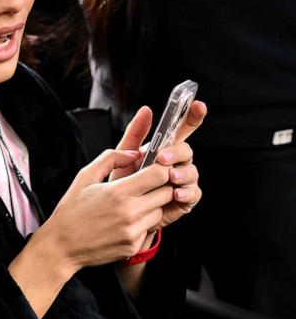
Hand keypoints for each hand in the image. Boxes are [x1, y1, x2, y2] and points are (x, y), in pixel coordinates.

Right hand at [49, 148, 173, 270]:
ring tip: (131, 204)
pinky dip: (141, 223)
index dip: (161, 169)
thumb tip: (135, 153)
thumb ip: (111, 158)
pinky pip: (148, 229)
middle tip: (146, 185)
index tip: (154, 168)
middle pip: (167, 193)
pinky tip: (123, 221)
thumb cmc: (72, 208)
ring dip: (152, 205)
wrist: (62, 245)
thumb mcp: (85, 176)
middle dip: (161, 186)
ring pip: (160, 211)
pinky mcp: (133, 246)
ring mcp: (133, 232)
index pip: (159, 175)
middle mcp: (129, 213)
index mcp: (118, 192)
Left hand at [113, 101, 205, 230]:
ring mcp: (183, 179)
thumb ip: (136, 132)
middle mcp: (177, 162)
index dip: (193, 115)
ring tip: (170, 177)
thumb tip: (146, 110)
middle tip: (162, 158)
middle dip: (176, 152)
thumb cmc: (124, 181)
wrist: (120, 212)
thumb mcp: (126, 155)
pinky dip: (186, 192)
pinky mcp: (185, 198)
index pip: (183, 128)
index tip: (198, 105)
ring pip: (192, 171)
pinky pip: (194, 193)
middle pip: (186, 150)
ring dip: (182, 173)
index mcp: (165, 147)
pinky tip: (176, 193)